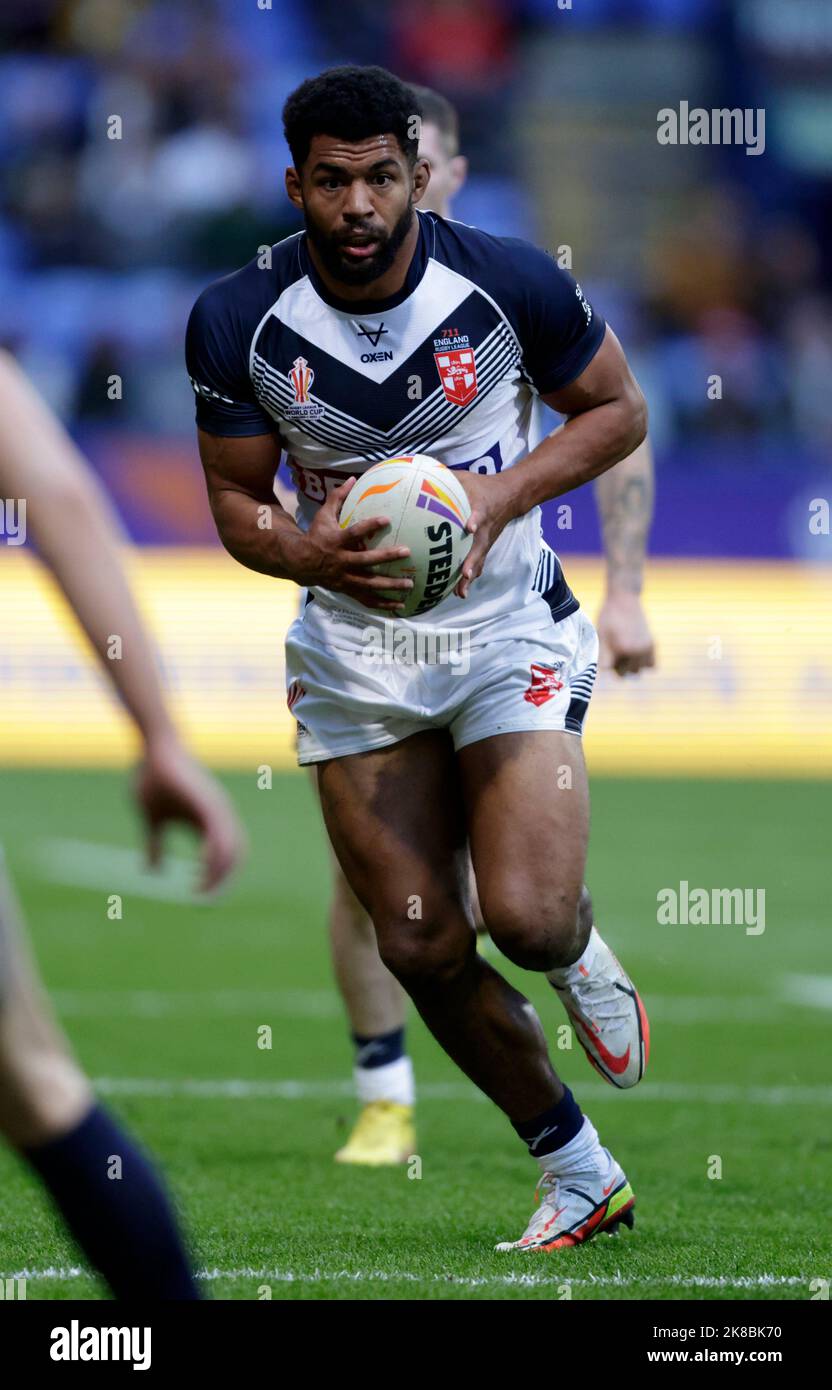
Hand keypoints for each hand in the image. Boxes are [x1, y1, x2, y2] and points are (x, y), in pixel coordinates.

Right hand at [133, 732, 245, 893]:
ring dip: (219, 873)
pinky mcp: (209, 804)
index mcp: (207, 823)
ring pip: (230, 849)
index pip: (222, 857)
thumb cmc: (154, 781)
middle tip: (205, 901)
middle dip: (222, 881)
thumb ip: (154, 845)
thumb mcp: (152, 820)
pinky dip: (215, 854)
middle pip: (233, 857)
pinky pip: (220, 834)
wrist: (154, 751)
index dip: (215, 878)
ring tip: (204, 890)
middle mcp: (218, 818)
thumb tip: (152, 872)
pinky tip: (204, 868)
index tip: (199, 897)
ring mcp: (216, 811)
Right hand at [293, 477, 413, 611]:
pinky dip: (383, 605)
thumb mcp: (323, 515)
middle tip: (406, 552)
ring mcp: (344, 578)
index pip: (354, 533)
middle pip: (365, 561)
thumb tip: (353, 478)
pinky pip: (367, 600)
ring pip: (369, 584)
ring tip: (409, 584)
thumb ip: (338, 497)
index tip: (387, 519)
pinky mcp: (347, 590)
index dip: (370, 526)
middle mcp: (341, 562)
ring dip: (390, 585)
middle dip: (386, 557)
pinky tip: (400, 606)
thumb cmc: (316, 535)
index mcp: (336, 542)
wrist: (300, 563)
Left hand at [452, 471, 515, 599]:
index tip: (470, 526)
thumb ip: (443, 477)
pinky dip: (470, 577)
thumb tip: (416, 473)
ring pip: (479, 560)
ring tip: (461, 592)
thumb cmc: (482, 485)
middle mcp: (485, 528)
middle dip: (473, 561)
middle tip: (465, 574)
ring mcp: (486, 540)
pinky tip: (460, 592)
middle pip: (480, 546)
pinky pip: (477, 563)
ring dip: (470, 575)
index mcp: (481, 508)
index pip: (479, 514)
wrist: (510, 495)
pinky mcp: (485, 547)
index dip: (475, 520)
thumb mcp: (464, 477)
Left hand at [596, 591, 655, 675]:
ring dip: (630, 667)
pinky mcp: (652, 644)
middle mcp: (636, 651)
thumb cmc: (608, 616)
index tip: (604, 653)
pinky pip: (651, 665)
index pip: (611, 671)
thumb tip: (605, 673)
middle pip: (624, 674)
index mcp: (621, 650)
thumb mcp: (600, 635)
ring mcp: (646, 648)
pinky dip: (643, 663)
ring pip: (637, 672)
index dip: (605, 664)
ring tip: (624, 653)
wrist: (624, 598)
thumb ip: (602, 656)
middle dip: (616, 667)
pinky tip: (635, 653)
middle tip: (612, 651)